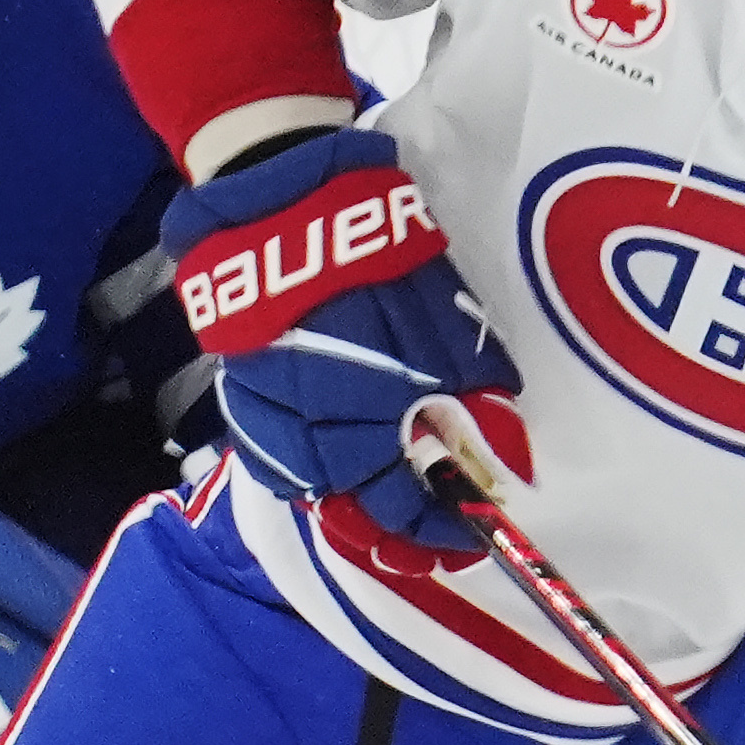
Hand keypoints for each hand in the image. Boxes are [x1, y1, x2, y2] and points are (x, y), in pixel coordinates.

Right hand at [161, 127, 523, 563]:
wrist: (282, 212)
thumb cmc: (376, 271)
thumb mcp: (447, 330)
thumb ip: (476, 393)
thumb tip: (504, 442)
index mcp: (362, 437)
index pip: (404, 511)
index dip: (440, 530)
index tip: (470, 532)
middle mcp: (306, 447)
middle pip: (352, 514)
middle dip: (393, 529)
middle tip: (427, 531)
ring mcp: (264, 424)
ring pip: (311, 489)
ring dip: (351, 500)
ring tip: (384, 497)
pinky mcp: (240, 395)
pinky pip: (278, 455)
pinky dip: (313, 466)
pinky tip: (338, 455)